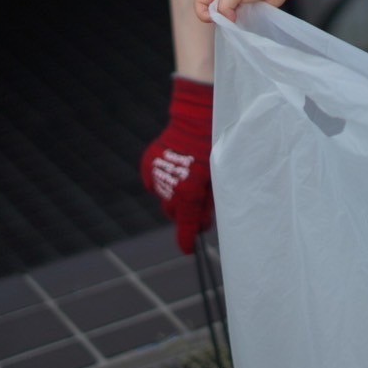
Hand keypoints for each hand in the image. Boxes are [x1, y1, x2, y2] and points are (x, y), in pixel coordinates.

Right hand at [140, 76, 213, 253]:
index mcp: (189, 194)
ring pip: (164, 197)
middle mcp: (169, 188)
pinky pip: (155, 181)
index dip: (188, 240)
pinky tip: (177, 168)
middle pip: (174, 213)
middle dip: (186, 212)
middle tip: (201, 203)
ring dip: (175, 194)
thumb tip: (202, 219)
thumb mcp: (219, 177)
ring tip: (190, 175)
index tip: (189, 250)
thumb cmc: (216, 147)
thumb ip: (209, 201)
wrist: (197, 117)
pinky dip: (165, 179)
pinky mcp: (148, 164)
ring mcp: (156, 176)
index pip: (187, 226)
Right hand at [196, 0, 289, 21]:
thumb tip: (226, 21)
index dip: (203, 12)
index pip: (200, 2)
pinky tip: (247, 22)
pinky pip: (237, 22)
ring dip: (230, 22)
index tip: (216, 17)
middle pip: (211, 12)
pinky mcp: (246, 12)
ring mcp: (236, 4)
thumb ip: (224, 6)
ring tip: (241, 19)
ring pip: (224, 18)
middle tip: (232, 18)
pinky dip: (239, 25)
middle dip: (218, 18)